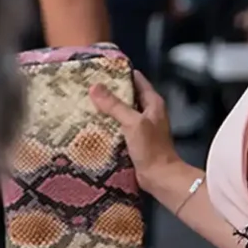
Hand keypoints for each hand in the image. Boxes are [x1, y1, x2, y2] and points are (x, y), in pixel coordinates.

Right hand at [89, 71, 179, 189]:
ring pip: (122, 112)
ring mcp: (142, 127)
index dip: (120, 73)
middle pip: (127, 95)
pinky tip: (94, 125)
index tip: (102, 69)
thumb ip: (114, 105)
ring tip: (87, 103)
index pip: (136, 79)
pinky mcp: (134, 140)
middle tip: (89, 87)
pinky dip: (108, 125)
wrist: (160, 177)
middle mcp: (148, 112)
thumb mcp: (132, 122)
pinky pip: (119, 127)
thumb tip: (96, 87)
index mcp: (152, 102)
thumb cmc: (152, 149)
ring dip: (107, 109)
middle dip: (110, 92)